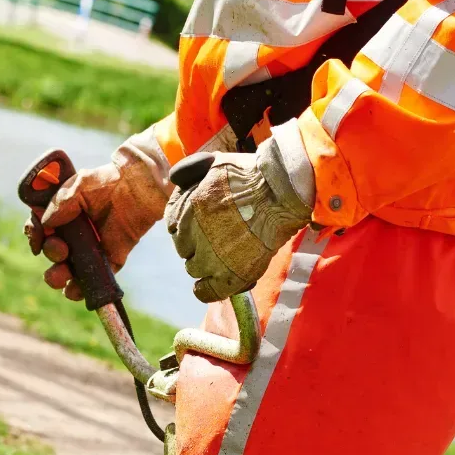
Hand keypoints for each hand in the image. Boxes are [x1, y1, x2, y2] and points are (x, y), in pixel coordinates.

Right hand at [26, 133, 169, 300]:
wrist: (138, 187)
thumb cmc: (107, 181)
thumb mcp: (80, 185)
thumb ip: (61, 202)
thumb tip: (47, 222)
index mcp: (62, 215)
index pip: (40, 229)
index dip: (35, 236)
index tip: (38, 239)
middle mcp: (73, 234)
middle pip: (51, 252)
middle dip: (51, 253)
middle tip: (62, 249)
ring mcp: (90, 249)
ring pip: (67, 271)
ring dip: (58, 276)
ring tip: (62, 274)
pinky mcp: (108, 260)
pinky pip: (92, 280)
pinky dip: (80, 290)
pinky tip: (74, 291)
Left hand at [166, 130, 316, 302]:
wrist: (282, 194)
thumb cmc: (254, 175)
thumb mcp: (215, 162)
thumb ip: (191, 170)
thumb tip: (175, 179)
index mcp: (189, 208)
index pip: (172, 225)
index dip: (186, 226)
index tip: (198, 227)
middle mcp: (194, 234)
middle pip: (183, 248)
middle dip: (195, 244)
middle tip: (217, 240)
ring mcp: (211, 257)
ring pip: (194, 268)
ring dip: (204, 264)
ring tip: (221, 258)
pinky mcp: (230, 276)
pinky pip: (207, 292)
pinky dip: (205, 290)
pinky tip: (209, 286)